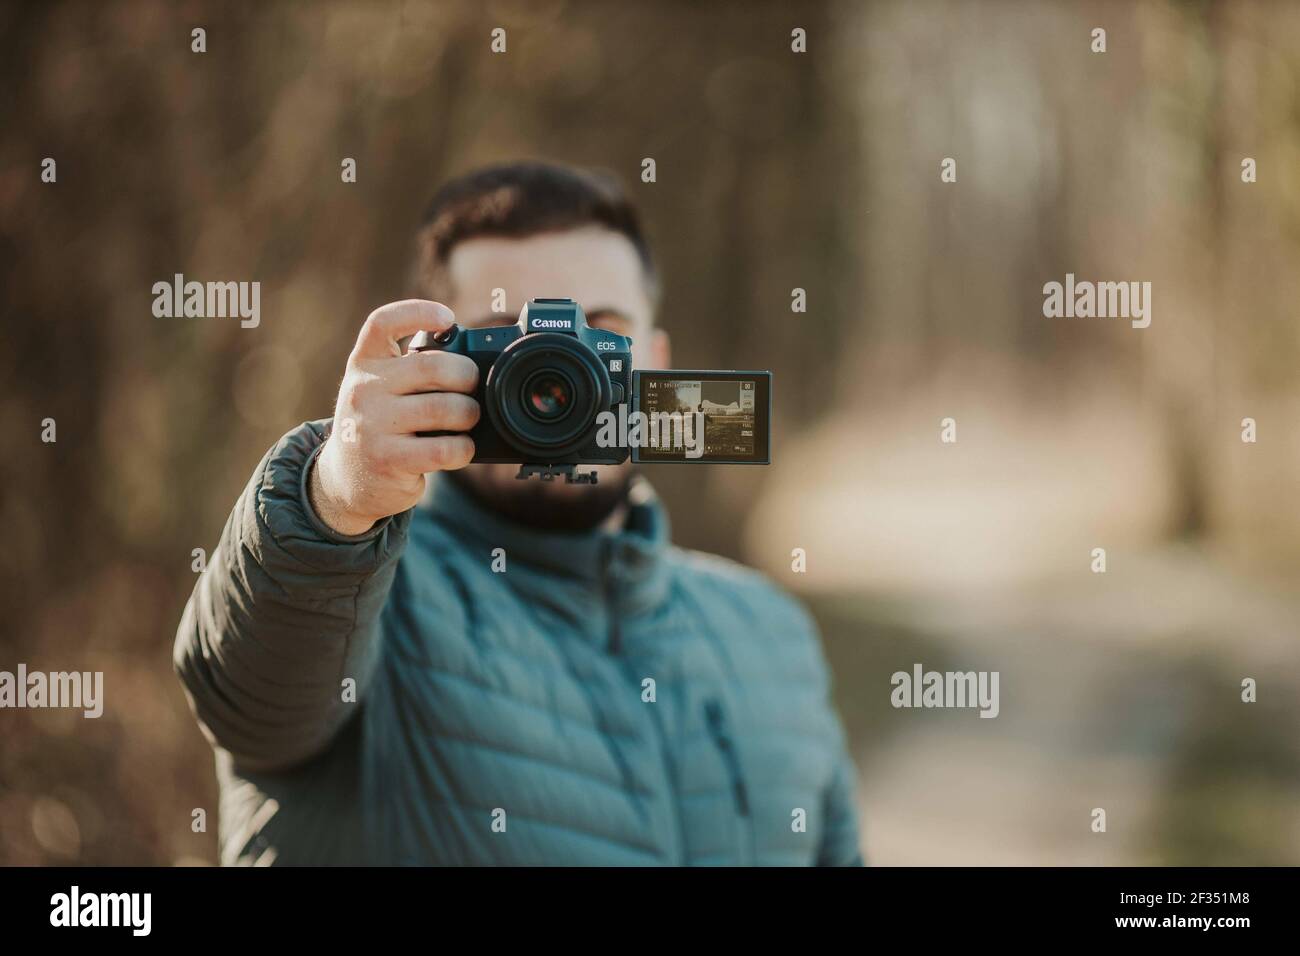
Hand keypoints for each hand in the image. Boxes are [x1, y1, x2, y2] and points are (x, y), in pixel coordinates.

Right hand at [309, 300, 478, 535]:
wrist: (346, 480)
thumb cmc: (380, 427)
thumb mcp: (381, 390)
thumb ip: (412, 372)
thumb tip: (474, 363)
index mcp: (364, 363)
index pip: (382, 323)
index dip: (418, 312)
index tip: (447, 318)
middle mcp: (364, 389)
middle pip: (431, 366)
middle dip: (467, 376)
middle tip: (471, 389)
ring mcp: (372, 425)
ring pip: (443, 408)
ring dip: (468, 414)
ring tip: (467, 420)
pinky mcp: (387, 460)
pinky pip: (443, 448)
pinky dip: (463, 448)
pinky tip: (460, 448)